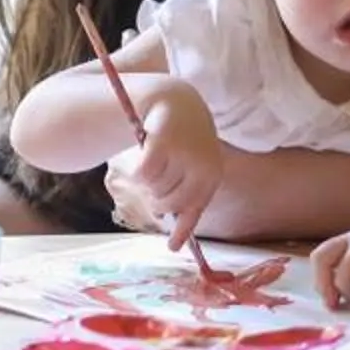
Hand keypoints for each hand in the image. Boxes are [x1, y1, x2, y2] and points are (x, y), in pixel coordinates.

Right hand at [103, 85, 222, 252]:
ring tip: (153, 163)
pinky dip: (137, 173)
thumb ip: (186, 203)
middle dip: (157, 200)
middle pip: (168, 202)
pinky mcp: (161, 143)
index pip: (194, 209)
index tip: (172, 248)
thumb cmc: (186, 143)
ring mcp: (182, 153)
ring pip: (154, 188)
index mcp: (212, 174)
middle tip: (154, 189)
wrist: (177, 101)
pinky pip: (142, 175)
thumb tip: (174, 247)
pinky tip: (141, 160)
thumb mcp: (193, 171)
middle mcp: (201, 165)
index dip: (181, 228)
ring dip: (147, 182)